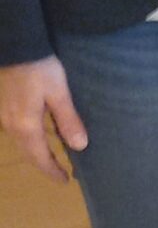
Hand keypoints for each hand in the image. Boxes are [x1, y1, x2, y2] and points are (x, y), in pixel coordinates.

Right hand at [0, 55, 87, 182]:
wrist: (16, 47)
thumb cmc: (39, 68)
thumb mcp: (59, 93)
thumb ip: (68, 120)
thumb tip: (80, 147)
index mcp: (26, 126)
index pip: (40, 158)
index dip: (52, 171)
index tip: (65, 181)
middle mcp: (11, 126)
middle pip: (28, 153)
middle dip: (44, 165)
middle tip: (60, 173)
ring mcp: (4, 116)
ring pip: (21, 142)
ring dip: (36, 153)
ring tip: (52, 157)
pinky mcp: (3, 105)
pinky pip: (17, 131)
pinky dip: (29, 139)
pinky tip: (38, 134)